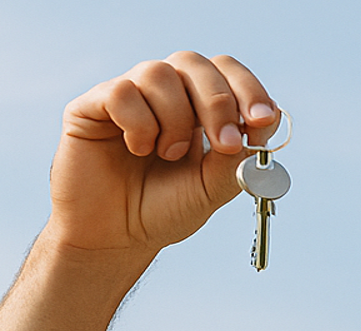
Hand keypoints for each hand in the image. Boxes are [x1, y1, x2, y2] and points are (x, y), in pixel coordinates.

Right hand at [47, 53, 276, 259]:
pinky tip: (138, 149)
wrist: (118, 237)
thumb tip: (268, 121)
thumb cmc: (164, 209)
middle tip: (224, 144)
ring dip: (175, 120)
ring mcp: (128, 95)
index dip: (247, 88)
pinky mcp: (91, 106)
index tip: (262, 120)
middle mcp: (163, 92)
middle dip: (217, 102)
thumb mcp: (213, 187)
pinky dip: (139, 124)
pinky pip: (120, 92)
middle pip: (193, 63)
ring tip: (169, 155)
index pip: (224, 71)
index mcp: (196, 105)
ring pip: (158, 73)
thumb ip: (237, 156)